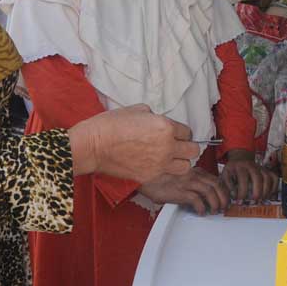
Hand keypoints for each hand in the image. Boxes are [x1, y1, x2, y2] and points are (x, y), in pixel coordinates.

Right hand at [69, 105, 197, 181]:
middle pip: (193, 150)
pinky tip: (154, 164)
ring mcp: (159, 164)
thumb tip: (158, 121)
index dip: (180, 132)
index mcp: (165, 127)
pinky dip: (164, 170)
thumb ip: (154, 116)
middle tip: (177, 146)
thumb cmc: (110, 125)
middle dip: (186, 147)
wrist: (93, 145)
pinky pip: (167, 174)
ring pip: (185, 167)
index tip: (175, 133)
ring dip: (180, 162)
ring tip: (170, 158)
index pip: (187, 131)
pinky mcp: (149, 176)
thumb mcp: (136, 110)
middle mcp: (167, 147)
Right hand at [139, 168, 231, 215]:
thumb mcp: (182, 177)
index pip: (216, 179)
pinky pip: (196, 200)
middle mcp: (193, 175)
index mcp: (195, 171)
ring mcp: (187, 182)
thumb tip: (205, 196)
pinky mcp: (180, 191)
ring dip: (215, 203)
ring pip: (209, 191)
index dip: (224, 190)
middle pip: (216, 185)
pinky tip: (201, 212)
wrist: (148, 180)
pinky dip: (201, 207)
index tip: (226, 199)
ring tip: (214, 210)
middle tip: (224, 207)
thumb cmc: (163, 180)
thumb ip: (194, 183)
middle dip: (224, 197)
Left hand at [219, 151, 279, 202]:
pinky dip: (274, 187)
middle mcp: (251, 165)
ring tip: (261, 200)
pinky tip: (269, 195)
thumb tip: (228, 202)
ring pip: (267, 177)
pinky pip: (274, 177)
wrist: (240, 159)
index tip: (240, 201)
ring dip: (265, 190)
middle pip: (257, 176)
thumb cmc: (232, 171)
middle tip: (253, 202)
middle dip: (256, 191)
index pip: (243, 178)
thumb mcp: (225, 176)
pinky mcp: (267, 170)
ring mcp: (260, 167)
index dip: (242, 191)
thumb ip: (226, 188)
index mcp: (239, 166)